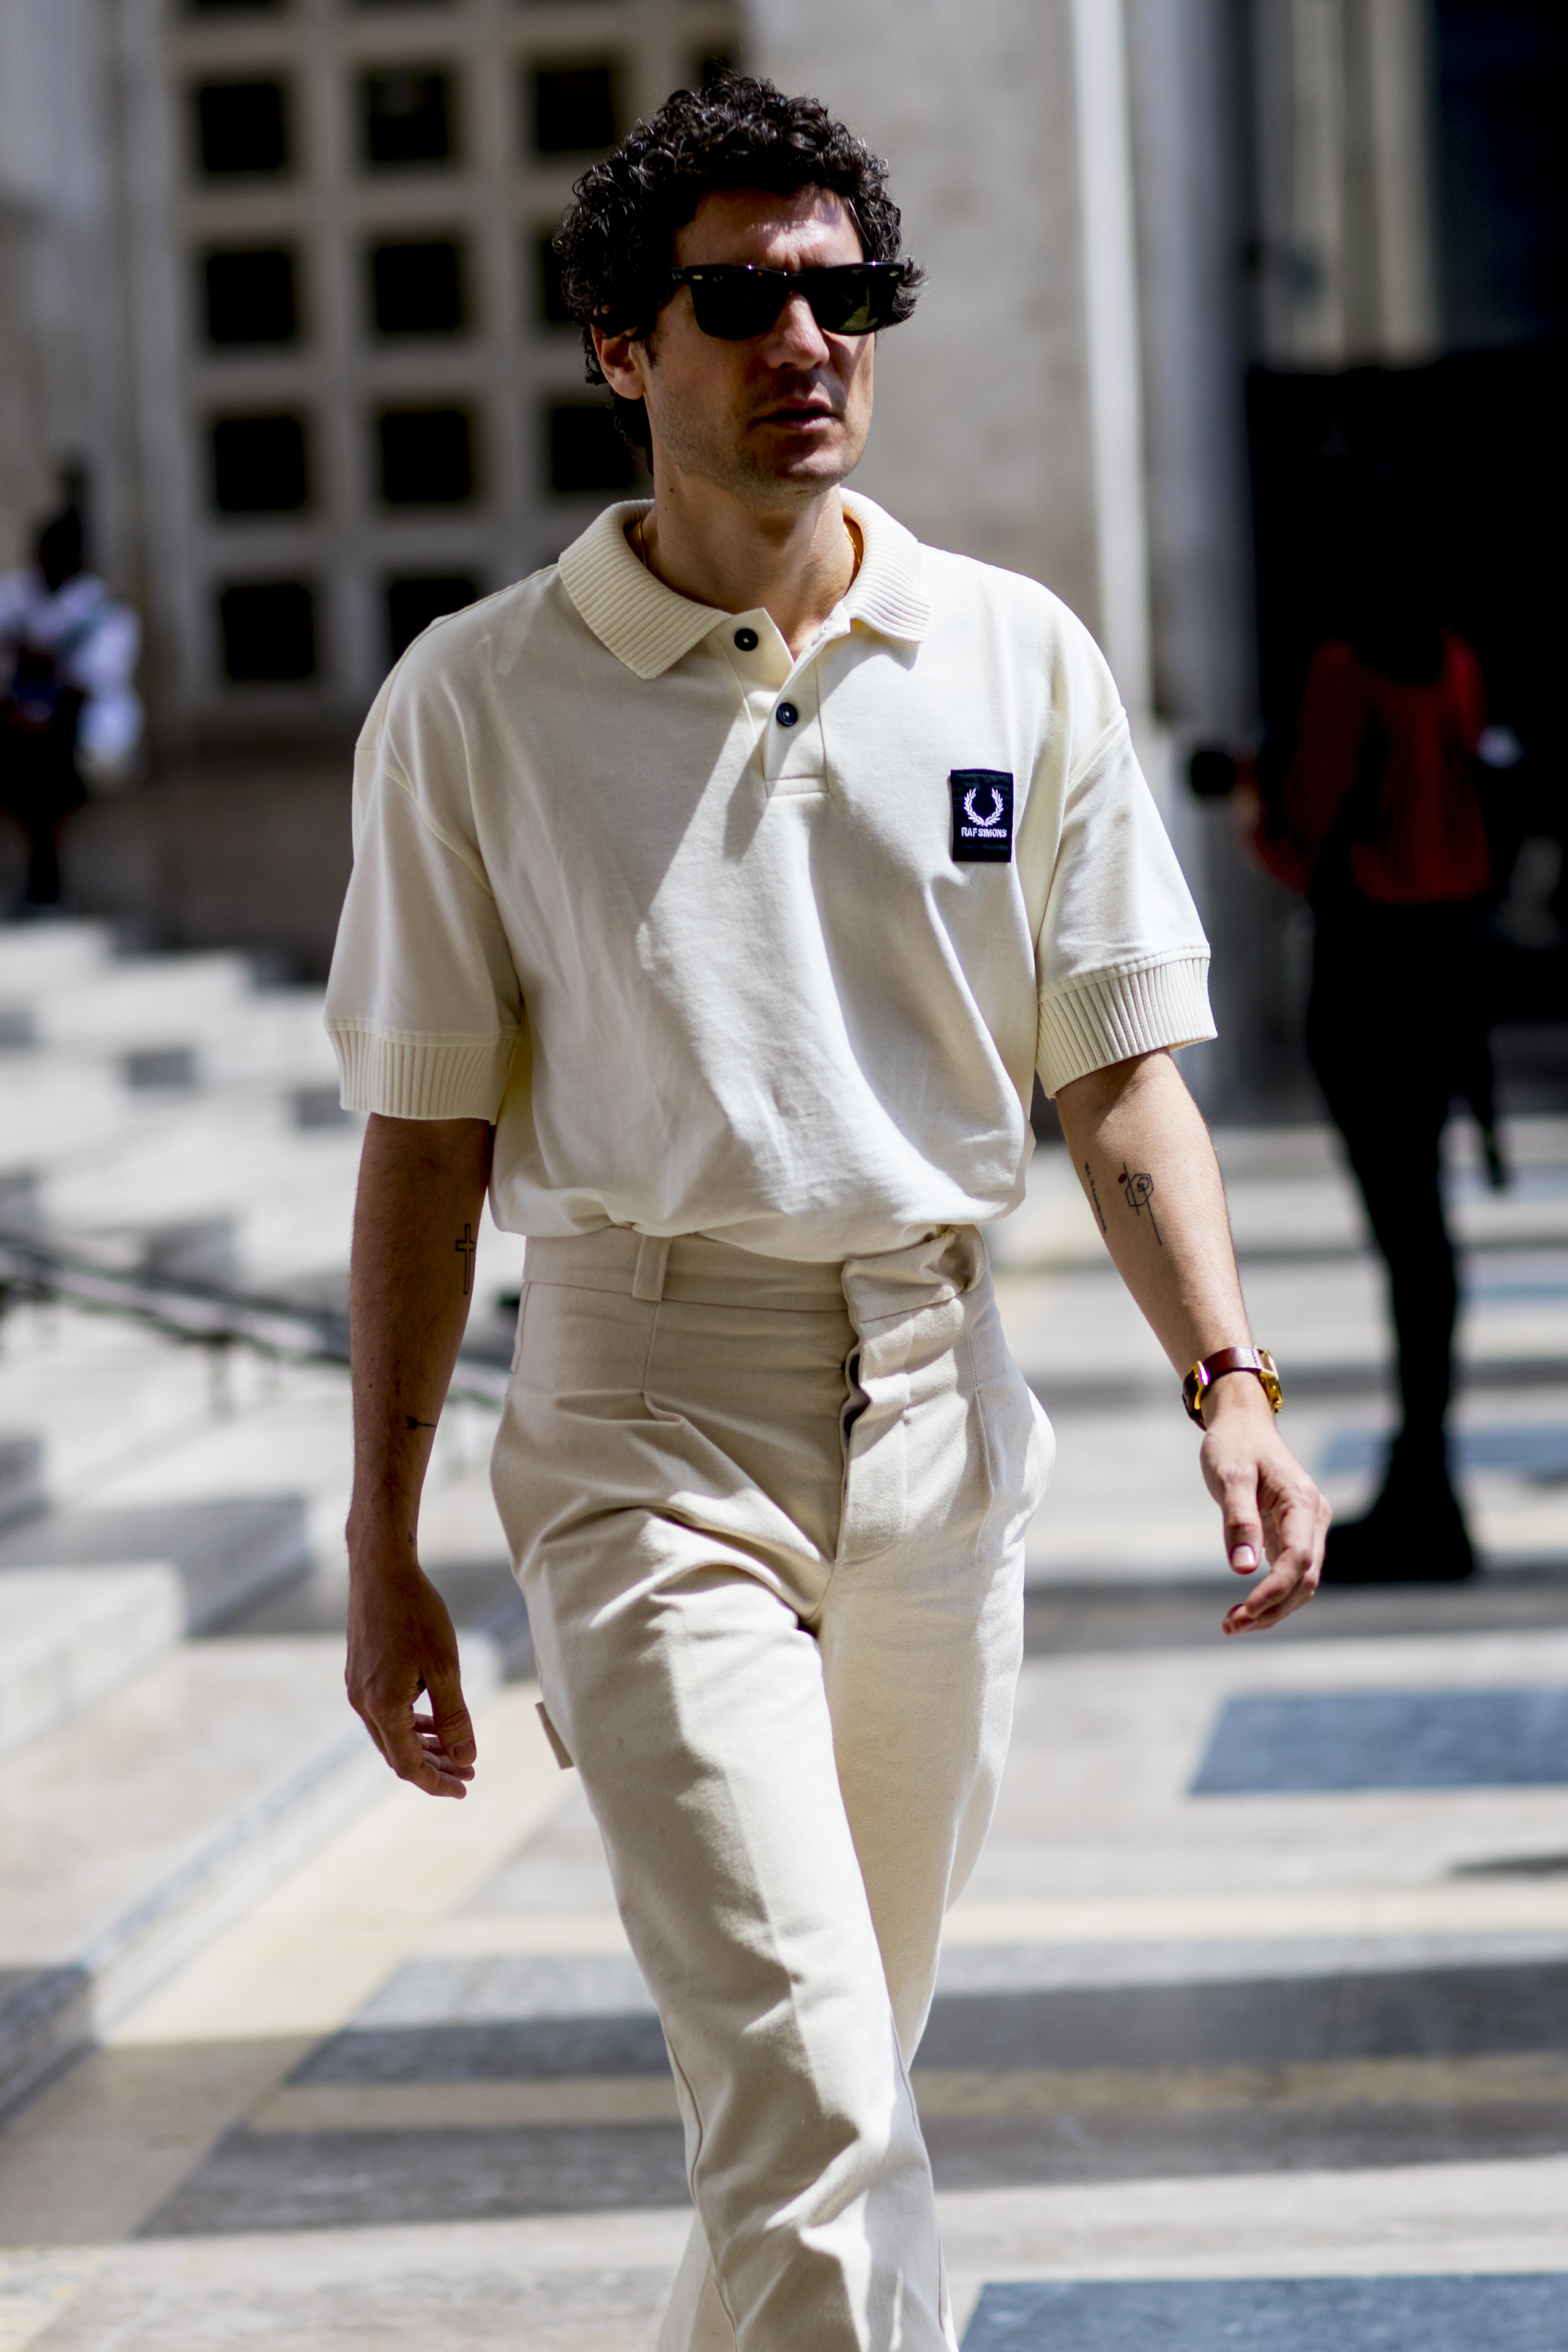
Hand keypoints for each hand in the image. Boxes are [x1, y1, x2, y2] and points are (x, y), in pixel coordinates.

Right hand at [346, 1548, 476, 1796]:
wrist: (381, 1570)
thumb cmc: (416, 1614)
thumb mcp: (444, 1668)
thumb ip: (453, 1718)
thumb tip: (465, 1759)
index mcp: (382, 1707)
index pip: (408, 1765)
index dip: (437, 1782)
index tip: (465, 1787)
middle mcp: (362, 1704)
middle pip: (397, 1755)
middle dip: (433, 1767)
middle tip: (465, 1773)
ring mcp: (357, 1689)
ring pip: (390, 1735)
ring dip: (421, 1746)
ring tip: (454, 1750)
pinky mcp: (358, 1674)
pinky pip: (384, 1713)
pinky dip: (409, 1724)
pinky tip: (431, 1719)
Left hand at [1198, 1377, 1329, 1633]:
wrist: (1243, 1423)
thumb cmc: (1234, 1445)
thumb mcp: (1230, 1476)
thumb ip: (1238, 1521)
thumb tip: (1242, 1569)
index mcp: (1303, 1502)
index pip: (1298, 1560)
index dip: (1274, 1591)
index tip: (1244, 1611)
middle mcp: (1313, 1518)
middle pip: (1305, 1579)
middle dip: (1272, 1608)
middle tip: (1231, 1626)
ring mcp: (1306, 1528)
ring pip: (1301, 1581)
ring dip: (1272, 1608)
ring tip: (1233, 1624)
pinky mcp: (1293, 1534)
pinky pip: (1290, 1573)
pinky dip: (1271, 1595)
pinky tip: (1245, 1610)